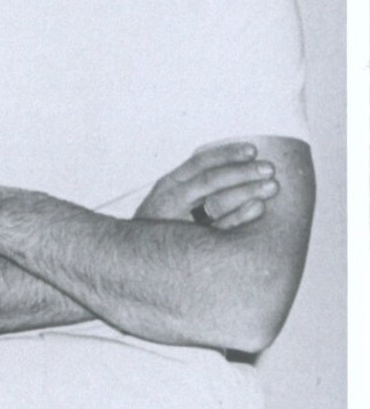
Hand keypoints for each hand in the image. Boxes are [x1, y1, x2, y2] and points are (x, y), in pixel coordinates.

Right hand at [134, 141, 277, 230]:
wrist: (137, 258)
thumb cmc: (165, 223)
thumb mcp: (172, 196)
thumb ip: (196, 181)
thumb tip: (238, 162)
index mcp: (170, 184)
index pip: (199, 163)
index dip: (226, 154)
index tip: (252, 150)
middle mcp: (171, 200)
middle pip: (209, 180)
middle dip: (242, 172)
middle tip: (268, 169)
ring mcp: (179, 222)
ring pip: (215, 202)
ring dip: (246, 192)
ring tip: (270, 186)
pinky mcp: (189, 243)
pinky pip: (219, 229)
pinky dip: (239, 217)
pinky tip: (257, 208)